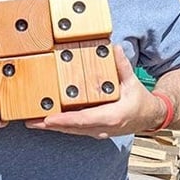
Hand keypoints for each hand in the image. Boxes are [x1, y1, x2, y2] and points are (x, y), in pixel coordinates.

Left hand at [25, 45, 164, 137]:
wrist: (149, 117)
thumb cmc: (139, 101)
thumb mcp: (132, 82)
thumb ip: (122, 66)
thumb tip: (114, 48)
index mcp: (111, 117)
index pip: (83, 120)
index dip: (65, 120)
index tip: (48, 119)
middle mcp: (102, 128)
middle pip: (72, 128)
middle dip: (50, 125)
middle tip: (30, 120)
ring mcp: (96, 131)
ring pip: (70, 131)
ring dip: (51, 127)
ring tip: (31, 120)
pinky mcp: (92, 130)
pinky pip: (73, 129)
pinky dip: (59, 126)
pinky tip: (45, 121)